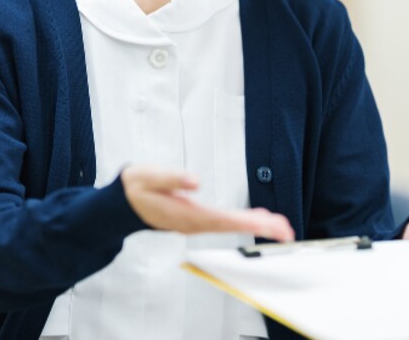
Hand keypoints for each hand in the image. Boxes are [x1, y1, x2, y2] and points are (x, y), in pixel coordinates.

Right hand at [121, 165, 294, 242]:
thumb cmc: (135, 188)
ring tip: (281, 227)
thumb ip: (172, 178)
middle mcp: (194, 223)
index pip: (224, 219)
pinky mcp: (196, 219)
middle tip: (287, 232)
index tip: (268, 225)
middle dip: (261, 228)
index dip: (248, 222)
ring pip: (231, 227)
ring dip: (256, 226)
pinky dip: (244, 222)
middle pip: (233, 227)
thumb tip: (196, 181)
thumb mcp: (148, 176)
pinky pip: (225, 223)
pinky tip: (257, 218)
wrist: (121, 204)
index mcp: (186, 214)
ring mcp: (196, 223)